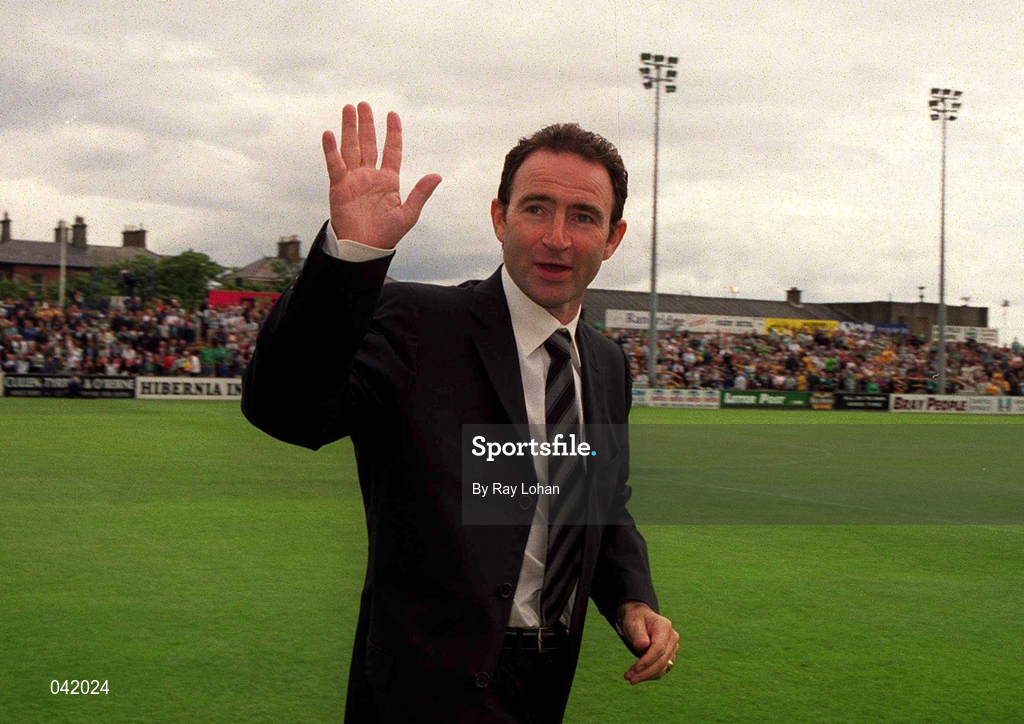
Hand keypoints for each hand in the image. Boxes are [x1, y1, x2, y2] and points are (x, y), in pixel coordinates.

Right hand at [321, 102, 441, 249]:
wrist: (364, 249)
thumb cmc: (387, 234)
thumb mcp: (408, 214)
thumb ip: (420, 193)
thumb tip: (437, 175)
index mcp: (388, 180)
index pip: (391, 150)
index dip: (392, 132)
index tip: (392, 114)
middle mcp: (370, 175)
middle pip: (368, 143)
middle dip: (366, 124)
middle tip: (363, 104)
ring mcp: (353, 179)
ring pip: (351, 148)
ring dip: (349, 129)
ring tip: (348, 108)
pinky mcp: (339, 187)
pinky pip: (335, 165)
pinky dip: (331, 150)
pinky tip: (329, 134)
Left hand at [618, 601, 678, 683]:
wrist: (640, 619)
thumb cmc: (636, 619)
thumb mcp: (633, 622)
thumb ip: (638, 634)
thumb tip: (643, 646)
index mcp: (664, 627)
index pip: (659, 648)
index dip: (648, 660)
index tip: (635, 668)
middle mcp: (672, 638)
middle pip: (661, 661)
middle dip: (645, 672)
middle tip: (628, 678)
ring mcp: (672, 648)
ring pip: (662, 668)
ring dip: (646, 675)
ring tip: (629, 677)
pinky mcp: (669, 656)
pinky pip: (661, 669)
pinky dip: (649, 674)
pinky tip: (636, 675)